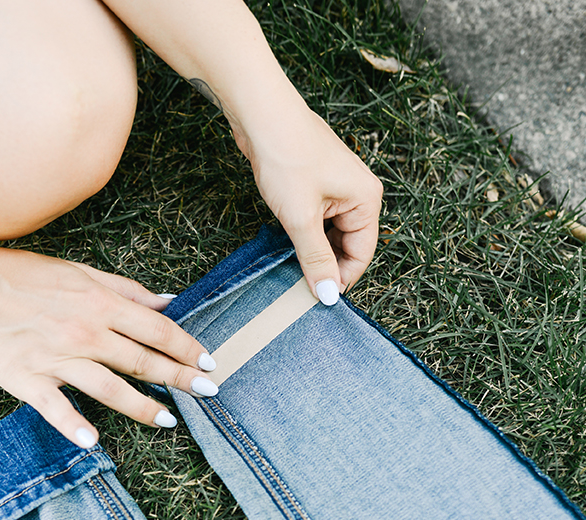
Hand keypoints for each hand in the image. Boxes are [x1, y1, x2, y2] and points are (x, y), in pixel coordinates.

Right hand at [0, 234, 217, 447]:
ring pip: (109, 388)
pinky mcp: (28, 380)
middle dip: (180, 378)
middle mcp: (84, 332)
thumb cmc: (24, 276)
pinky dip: (74, 425)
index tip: (208, 363)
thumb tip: (169, 301)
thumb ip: (126, 290)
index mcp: (99, 304)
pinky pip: (55, 407)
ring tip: (169, 421)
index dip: (186, 347)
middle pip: (142, 361)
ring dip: (143, 407)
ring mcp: (56, 358)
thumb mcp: (80, 272)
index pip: (156, 329)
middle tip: (208, 393)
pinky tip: (94, 441)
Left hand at [240, 104, 382, 303]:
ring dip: (313, 251)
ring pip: (330, 234)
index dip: (340, 279)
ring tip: (291, 263)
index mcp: (366, 200)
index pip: (362, 254)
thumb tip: (328, 295)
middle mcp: (358, 193)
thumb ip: (316, 259)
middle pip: (348, 246)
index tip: (316, 297)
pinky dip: (305, 234)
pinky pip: (317, 220)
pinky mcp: (316, 184)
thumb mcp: (301, 218)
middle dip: (326, 265)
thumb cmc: (286, 156)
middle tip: (300, 284)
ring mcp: (337, 188)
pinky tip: (287, 242)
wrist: (260, 113)